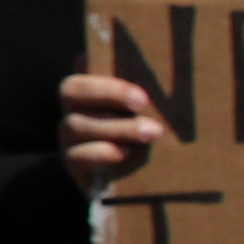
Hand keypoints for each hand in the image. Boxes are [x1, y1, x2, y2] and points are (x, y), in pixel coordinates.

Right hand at [57, 70, 168, 187]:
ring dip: (116, 127)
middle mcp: (75, 110)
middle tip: (143, 102)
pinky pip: (76, 156)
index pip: (84, 65)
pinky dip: (102, 153)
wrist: (146, 183)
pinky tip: (127, 153)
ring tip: (152, 133)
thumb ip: (151, 93)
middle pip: (71, 90)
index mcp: (92, 90)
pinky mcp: (73, 164)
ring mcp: (70, 138)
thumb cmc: (154, 138)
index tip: (136, 79)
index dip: (102, 67)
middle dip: (109, 93)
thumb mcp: (153, 113)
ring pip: (75, 124)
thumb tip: (173, 60)